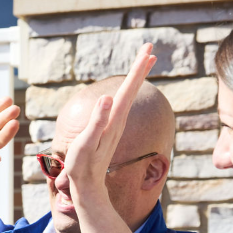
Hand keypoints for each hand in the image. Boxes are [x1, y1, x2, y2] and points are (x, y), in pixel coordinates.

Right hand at [63, 43, 156, 199]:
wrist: (87, 185)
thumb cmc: (83, 166)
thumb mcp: (86, 143)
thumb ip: (97, 121)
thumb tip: (108, 97)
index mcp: (113, 119)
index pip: (128, 88)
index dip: (137, 69)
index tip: (147, 50)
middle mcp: (118, 119)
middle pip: (132, 88)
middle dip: (140, 67)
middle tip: (149, 47)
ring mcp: (114, 124)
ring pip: (129, 95)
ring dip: (137, 77)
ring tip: (144, 62)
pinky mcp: (109, 129)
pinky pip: (122, 104)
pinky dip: (128, 91)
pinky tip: (127, 89)